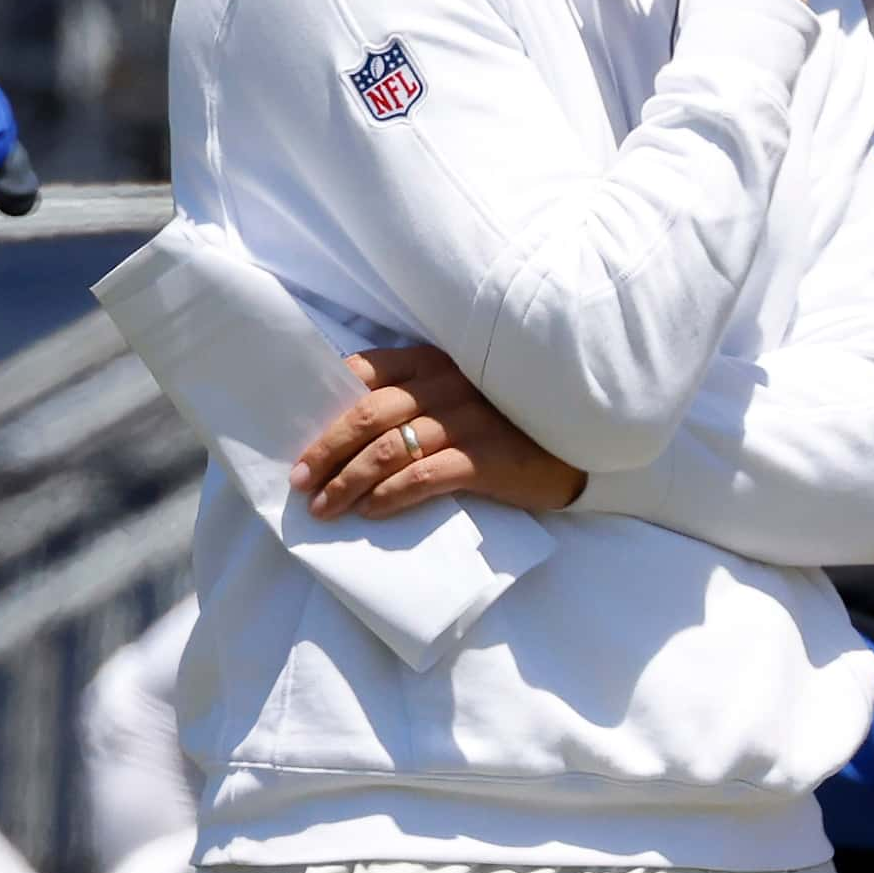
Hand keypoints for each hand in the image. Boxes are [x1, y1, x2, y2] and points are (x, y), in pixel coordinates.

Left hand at [290, 347, 585, 520]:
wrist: (574, 451)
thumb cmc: (508, 424)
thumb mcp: (460, 396)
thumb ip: (414, 398)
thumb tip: (343, 430)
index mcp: (435, 361)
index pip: (365, 372)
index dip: (325, 406)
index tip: (299, 439)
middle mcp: (448, 383)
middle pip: (366, 414)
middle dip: (325, 451)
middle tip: (301, 482)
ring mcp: (468, 419)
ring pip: (387, 449)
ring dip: (346, 482)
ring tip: (324, 508)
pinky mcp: (486, 457)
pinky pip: (423, 476)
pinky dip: (389, 495)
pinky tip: (371, 511)